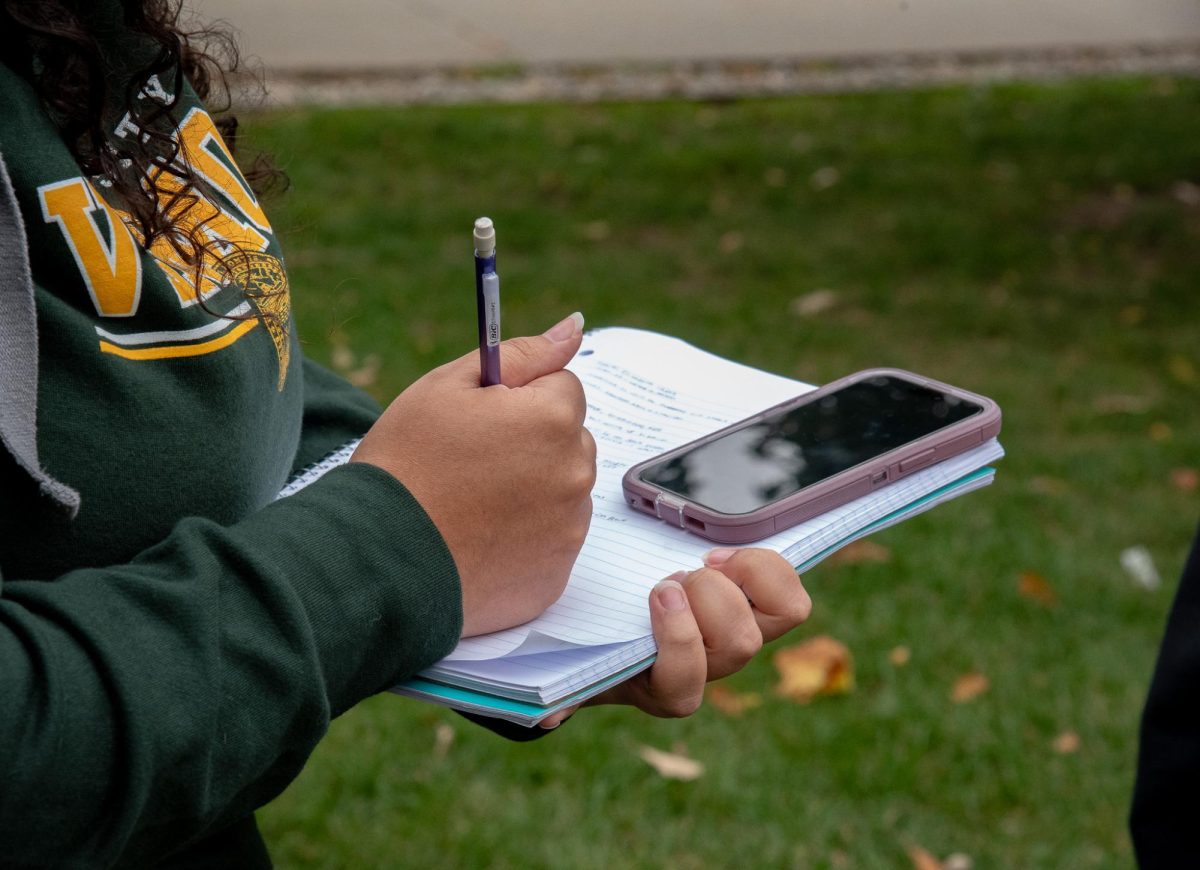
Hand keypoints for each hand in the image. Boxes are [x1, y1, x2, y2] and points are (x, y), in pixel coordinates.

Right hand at [352, 313, 594, 636]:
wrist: (375, 557)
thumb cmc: (406, 462)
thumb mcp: (449, 386)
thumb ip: (522, 354)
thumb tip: (573, 326)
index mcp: (553, 418)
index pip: (562, 386)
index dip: (519, 398)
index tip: (482, 419)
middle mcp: (575, 473)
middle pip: (569, 439)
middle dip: (533, 442)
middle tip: (472, 463)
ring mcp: (569, 529)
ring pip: (562, 490)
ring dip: (533, 489)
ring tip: (472, 504)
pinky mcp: (556, 574)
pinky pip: (552, 540)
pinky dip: (526, 537)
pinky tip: (481, 538)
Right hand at [538, 548, 811, 725]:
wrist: (623, 617)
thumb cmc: (594, 637)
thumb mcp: (568, 659)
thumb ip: (557, 685)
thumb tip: (550, 716)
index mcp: (662, 690)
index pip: (685, 688)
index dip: (678, 640)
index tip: (657, 592)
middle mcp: (708, 669)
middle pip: (740, 647)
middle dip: (709, 599)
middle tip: (676, 576)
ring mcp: (738, 638)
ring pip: (778, 622)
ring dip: (741, 580)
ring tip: (706, 561)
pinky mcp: (758, 609)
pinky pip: (790, 600)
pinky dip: (766, 568)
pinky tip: (727, 556)